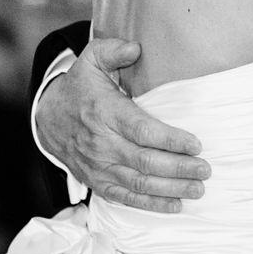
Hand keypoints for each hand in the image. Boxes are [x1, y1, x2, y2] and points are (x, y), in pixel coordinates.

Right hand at [34, 38, 211, 212]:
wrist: (47, 120)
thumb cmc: (79, 88)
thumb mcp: (90, 60)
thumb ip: (112, 50)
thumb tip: (135, 47)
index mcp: (105, 112)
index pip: (141, 130)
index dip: (170, 140)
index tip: (195, 144)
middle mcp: (102, 143)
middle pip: (144, 161)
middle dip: (178, 169)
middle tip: (205, 170)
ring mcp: (99, 166)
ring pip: (138, 183)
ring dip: (170, 189)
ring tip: (198, 189)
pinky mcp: (98, 182)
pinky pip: (125, 198)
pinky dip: (150, 204)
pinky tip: (175, 206)